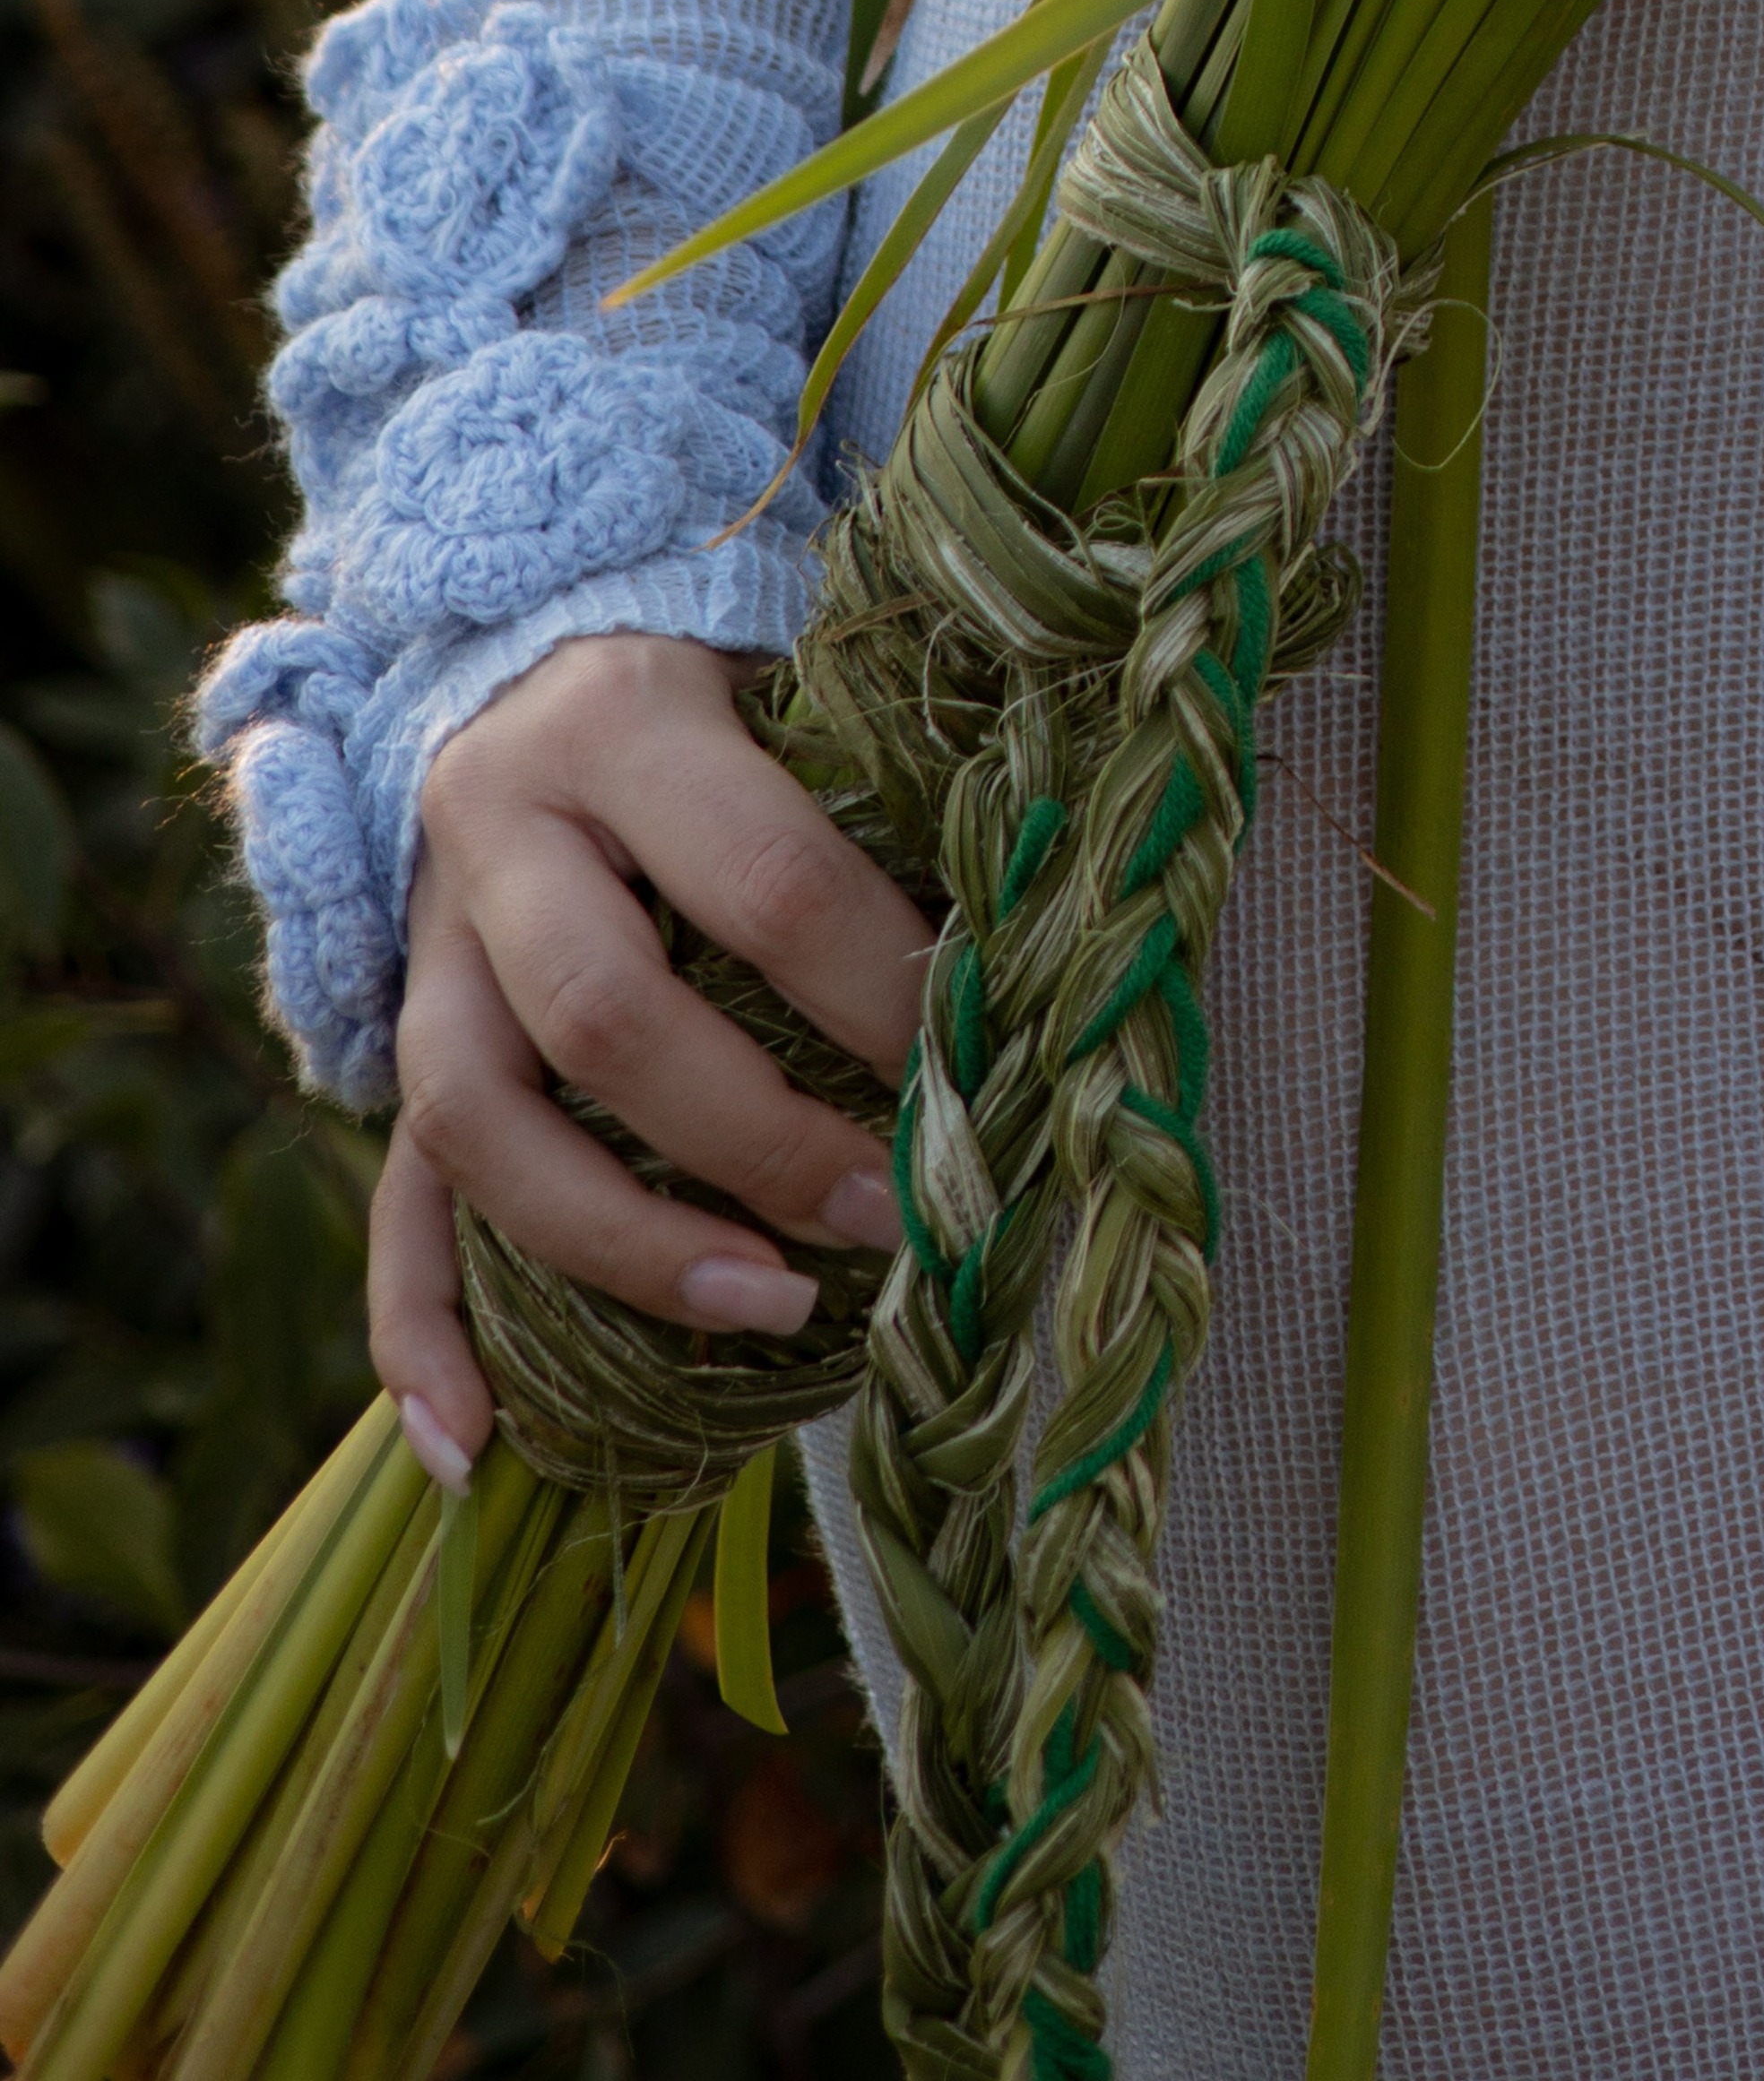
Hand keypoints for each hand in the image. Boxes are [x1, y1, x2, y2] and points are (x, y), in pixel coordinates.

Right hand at [366, 633, 927, 1490]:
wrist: (541, 638)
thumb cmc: (736, 685)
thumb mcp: (808, 693)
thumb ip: (891, 803)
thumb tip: (1052, 960)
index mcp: (629, 719)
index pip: (765, 885)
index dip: (879, 994)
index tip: (981, 1074)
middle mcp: (502, 818)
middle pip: (608, 1016)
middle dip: (761, 1140)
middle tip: (889, 1214)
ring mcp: (430, 934)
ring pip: (474, 1116)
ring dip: (615, 1243)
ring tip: (758, 1311)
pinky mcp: (402, 1024)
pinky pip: (390, 1192)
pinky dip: (417, 1330)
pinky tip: (469, 1447)